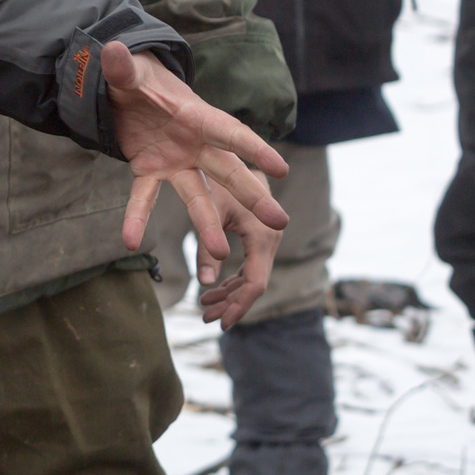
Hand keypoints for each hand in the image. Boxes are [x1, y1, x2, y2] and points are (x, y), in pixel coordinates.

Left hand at [103, 41, 291, 329]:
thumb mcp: (129, 73)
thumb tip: (112, 49)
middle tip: (280, 223)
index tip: (280, 168)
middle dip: (252, 196)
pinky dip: (136, 218)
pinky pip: (145, 198)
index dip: (254, 149)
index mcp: (197, 116)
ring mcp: (176, 161)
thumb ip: (122, 67)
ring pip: (196, 196)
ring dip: (207, 223)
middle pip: (228, 172)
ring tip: (220, 253)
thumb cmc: (140, 79)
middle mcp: (194, 143)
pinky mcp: (151, 171)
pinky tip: (130, 242)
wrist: (128, 92)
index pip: (231, 133)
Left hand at [187, 174, 284, 327]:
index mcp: (263, 236)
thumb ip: (205, 249)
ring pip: (250, 277)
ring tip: (204, 307)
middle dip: (231, 304)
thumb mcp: (208, 213)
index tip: (220, 323)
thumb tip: (204, 285)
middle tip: (206, 318)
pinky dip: (230, 279)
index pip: (255, 283)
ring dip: (229, 294)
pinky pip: (248, 266)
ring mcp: (266, 239)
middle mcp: (269, 240)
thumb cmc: (219, 177)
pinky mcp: (258, 237)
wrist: (236, 151)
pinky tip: (211, 288)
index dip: (238, 305)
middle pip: (253, 284)